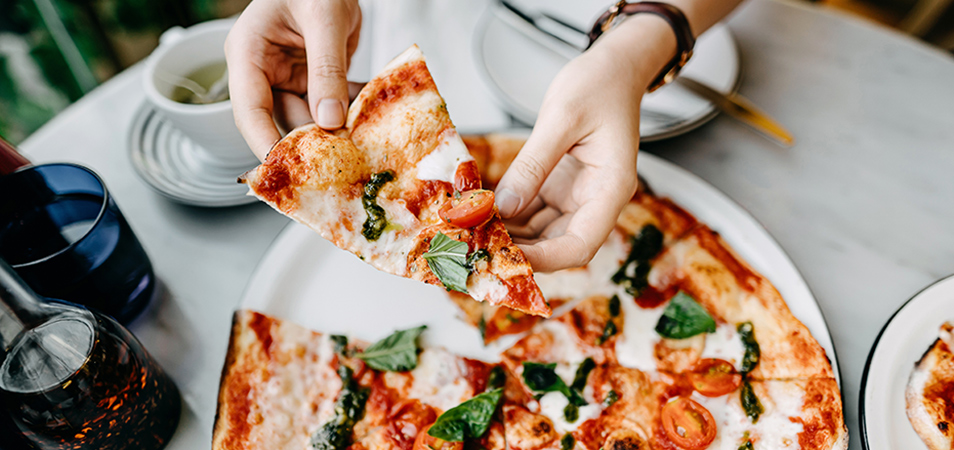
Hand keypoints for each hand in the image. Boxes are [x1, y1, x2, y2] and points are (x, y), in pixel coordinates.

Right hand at [225, 0, 361, 159]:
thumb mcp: (324, 18)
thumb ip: (326, 67)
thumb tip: (329, 118)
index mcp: (248, 54)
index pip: (249, 110)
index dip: (265, 145)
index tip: (286, 172)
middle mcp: (264, 71)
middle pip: (283, 121)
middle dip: (313, 143)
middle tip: (344, 163)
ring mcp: (289, 78)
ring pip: (311, 120)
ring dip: (338, 130)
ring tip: (366, 140)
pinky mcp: (314, 81)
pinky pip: (331, 107)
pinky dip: (352, 112)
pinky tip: (373, 117)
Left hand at [496, 15, 676, 272]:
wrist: (613, 69)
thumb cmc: (598, 86)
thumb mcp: (562, 118)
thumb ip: (533, 164)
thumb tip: (504, 206)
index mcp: (611, 188)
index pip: (581, 244)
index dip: (545, 259)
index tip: (507, 257)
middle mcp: (596, 201)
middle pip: (558, 246)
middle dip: (519, 251)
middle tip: (475, 245)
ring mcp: (577, 197)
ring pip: (542, 234)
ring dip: (510, 236)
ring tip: (471, 232)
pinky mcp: (560, 189)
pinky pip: (533, 213)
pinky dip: (509, 216)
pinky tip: (480, 214)